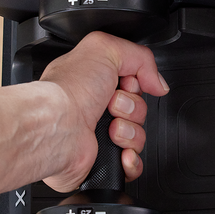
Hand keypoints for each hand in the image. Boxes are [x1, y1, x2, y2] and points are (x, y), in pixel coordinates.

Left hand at [38, 32, 168, 191]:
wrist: (56, 128)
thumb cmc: (68, 91)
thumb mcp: (105, 48)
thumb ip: (140, 57)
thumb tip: (158, 82)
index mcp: (94, 83)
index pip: (133, 84)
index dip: (135, 84)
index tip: (125, 83)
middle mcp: (96, 109)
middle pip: (139, 110)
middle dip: (133, 108)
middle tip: (112, 105)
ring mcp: (99, 136)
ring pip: (139, 137)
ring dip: (131, 132)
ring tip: (111, 129)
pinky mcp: (102, 161)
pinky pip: (134, 165)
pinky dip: (131, 160)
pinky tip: (120, 152)